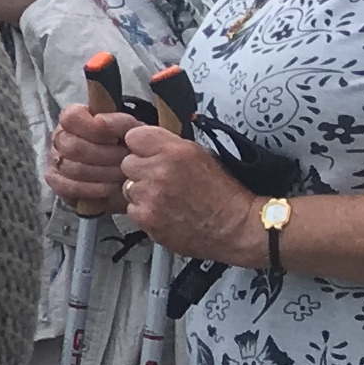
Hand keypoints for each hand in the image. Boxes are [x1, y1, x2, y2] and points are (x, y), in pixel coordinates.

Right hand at [44, 100, 134, 215]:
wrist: (128, 172)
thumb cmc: (126, 146)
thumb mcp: (130, 130)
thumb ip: (120, 122)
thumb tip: (102, 122)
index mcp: (74, 118)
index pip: (71, 118)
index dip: (93, 128)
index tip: (115, 138)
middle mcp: (60, 138)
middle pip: (73, 147)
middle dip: (105, 155)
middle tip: (125, 159)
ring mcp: (55, 161)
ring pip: (74, 169)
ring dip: (103, 173)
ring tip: (123, 174)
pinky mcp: (57, 182)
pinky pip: (69, 187)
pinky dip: (93, 189)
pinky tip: (109, 187)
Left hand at [111, 125, 262, 267]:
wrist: (236, 227)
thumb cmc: (223, 193)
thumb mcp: (200, 155)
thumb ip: (169, 146)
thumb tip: (146, 144)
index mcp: (174, 151)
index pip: (134, 137)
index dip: (141, 146)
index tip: (146, 153)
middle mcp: (159, 171)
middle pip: (127, 163)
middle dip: (141, 170)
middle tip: (160, 179)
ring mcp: (151, 197)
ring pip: (128, 188)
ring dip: (142, 192)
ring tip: (166, 198)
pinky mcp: (147, 219)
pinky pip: (132, 209)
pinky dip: (145, 211)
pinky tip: (165, 212)